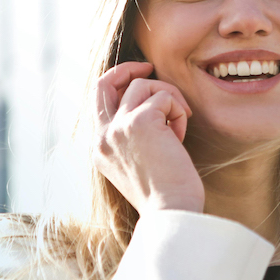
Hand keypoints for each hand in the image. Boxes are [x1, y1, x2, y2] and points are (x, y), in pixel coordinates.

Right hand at [93, 62, 204, 215]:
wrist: (171, 213)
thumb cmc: (165, 194)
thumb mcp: (138, 164)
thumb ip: (132, 137)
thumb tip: (149, 105)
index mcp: (99, 149)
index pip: (99, 101)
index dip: (119, 84)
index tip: (140, 79)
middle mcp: (102, 136)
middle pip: (105, 82)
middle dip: (128, 68)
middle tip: (150, 67)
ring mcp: (118, 128)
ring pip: (143, 85)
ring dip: (168, 98)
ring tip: (179, 125)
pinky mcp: (140, 121)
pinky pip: (164, 96)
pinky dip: (178, 111)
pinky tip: (181, 136)